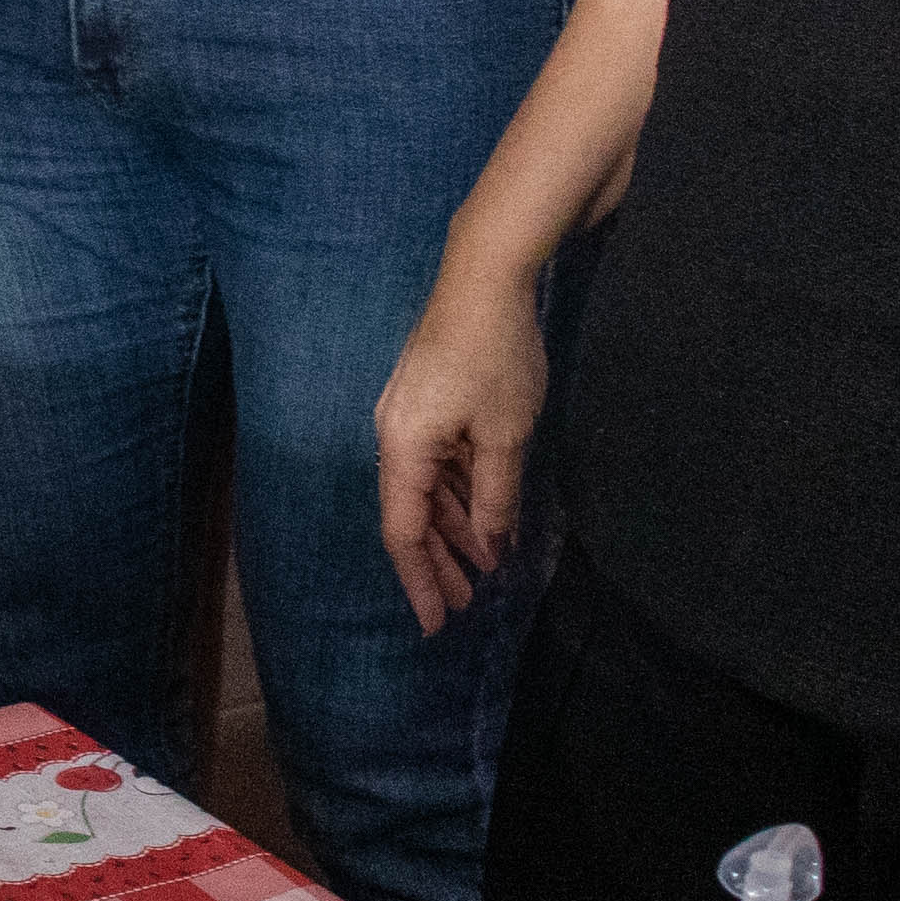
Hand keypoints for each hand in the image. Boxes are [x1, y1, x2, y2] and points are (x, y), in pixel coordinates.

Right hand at [372, 246, 551, 636]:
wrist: (485, 277)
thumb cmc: (495, 357)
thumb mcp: (505, 436)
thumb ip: (496, 494)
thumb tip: (493, 540)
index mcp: (403, 449)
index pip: (403, 532)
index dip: (420, 581)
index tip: (436, 623)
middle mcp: (394, 436)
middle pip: (411, 514)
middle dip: (440, 561)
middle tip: (468, 604)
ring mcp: (409, 416)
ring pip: (427, 488)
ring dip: (455, 528)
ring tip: (485, 566)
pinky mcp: (428, 400)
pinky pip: (438, 462)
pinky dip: (460, 493)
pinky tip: (486, 513)